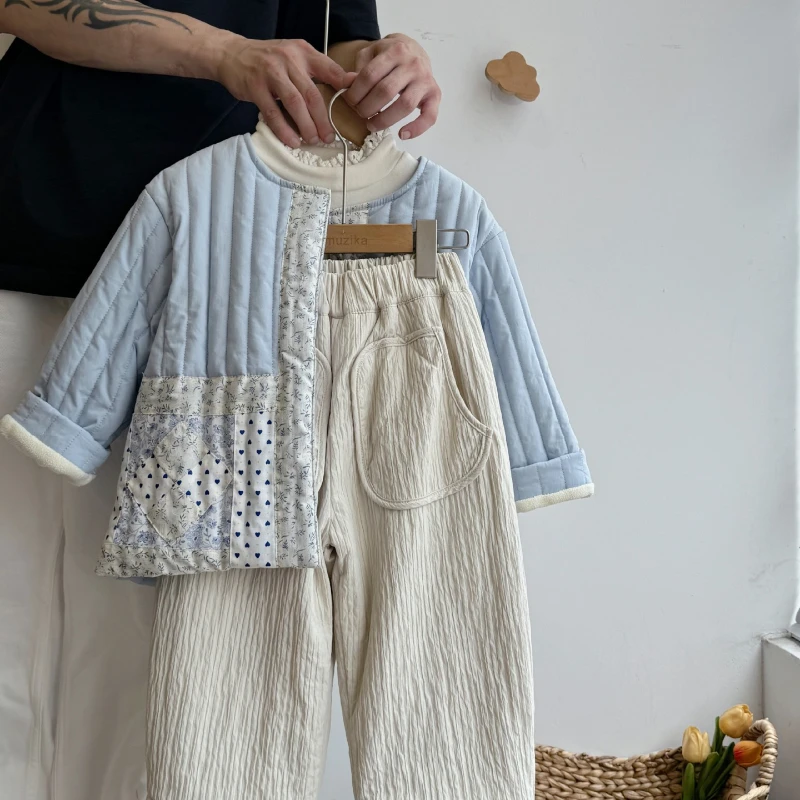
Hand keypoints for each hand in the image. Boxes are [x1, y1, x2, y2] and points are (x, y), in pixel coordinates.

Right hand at [216, 37, 353, 146]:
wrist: (232, 54)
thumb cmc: (268, 60)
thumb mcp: (294, 55)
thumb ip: (317, 68)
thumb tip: (347, 83)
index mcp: (302, 52)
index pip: (328, 68)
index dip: (343, 84)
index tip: (354, 102)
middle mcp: (288, 60)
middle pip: (311, 94)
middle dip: (323, 120)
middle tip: (328, 138)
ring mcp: (270, 73)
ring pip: (294, 104)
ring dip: (306, 126)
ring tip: (312, 141)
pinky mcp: (255, 87)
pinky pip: (273, 113)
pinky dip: (284, 130)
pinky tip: (292, 141)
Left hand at [344, 34, 440, 139]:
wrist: (414, 48)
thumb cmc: (390, 54)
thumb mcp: (371, 53)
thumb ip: (358, 69)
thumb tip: (346, 85)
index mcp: (395, 51)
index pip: (370, 75)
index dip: (355, 92)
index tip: (349, 101)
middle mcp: (413, 64)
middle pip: (386, 92)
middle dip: (367, 107)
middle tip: (360, 113)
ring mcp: (425, 80)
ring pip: (405, 105)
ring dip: (384, 120)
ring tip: (372, 125)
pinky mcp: (435, 94)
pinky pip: (430, 116)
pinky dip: (417, 128)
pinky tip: (403, 134)